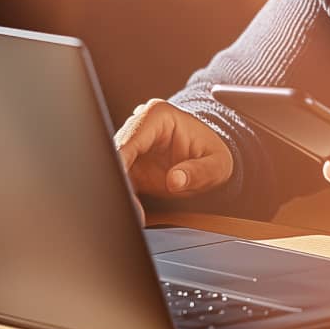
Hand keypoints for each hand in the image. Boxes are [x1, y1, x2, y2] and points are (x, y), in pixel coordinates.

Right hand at [114, 99, 233, 225]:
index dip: (122, 164)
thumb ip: (199, 172)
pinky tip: (131, 211)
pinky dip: (122, 196)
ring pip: (112, 167)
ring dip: (118, 190)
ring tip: (132, 212)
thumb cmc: (212, 156)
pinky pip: (116, 180)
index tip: (122, 187)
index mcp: (158, 115)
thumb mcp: (218, 165)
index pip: (130, 139)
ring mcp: (131, 144)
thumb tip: (175, 180)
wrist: (208, 160)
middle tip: (127, 208)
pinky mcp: (128, 164)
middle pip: (114, 153)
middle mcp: (139, 124)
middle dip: (117, 181)